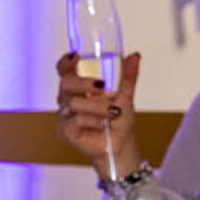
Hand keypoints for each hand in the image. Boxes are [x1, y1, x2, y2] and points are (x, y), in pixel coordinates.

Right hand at [54, 50, 143, 174]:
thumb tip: (134, 56)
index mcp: (78, 88)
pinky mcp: (65, 130)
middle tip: (101, 86)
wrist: (120, 144)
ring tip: (113, 113)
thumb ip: (127, 76)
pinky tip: (102, 124)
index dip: (66, 62)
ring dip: (98, 107)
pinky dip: (94, 120)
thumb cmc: (118, 121)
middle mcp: (68, 99)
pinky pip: (76, 120)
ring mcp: (65, 115)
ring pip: (74, 103)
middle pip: (65, 83)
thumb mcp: (125, 95)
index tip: (76, 55)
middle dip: (84, 83)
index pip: (65, 71)